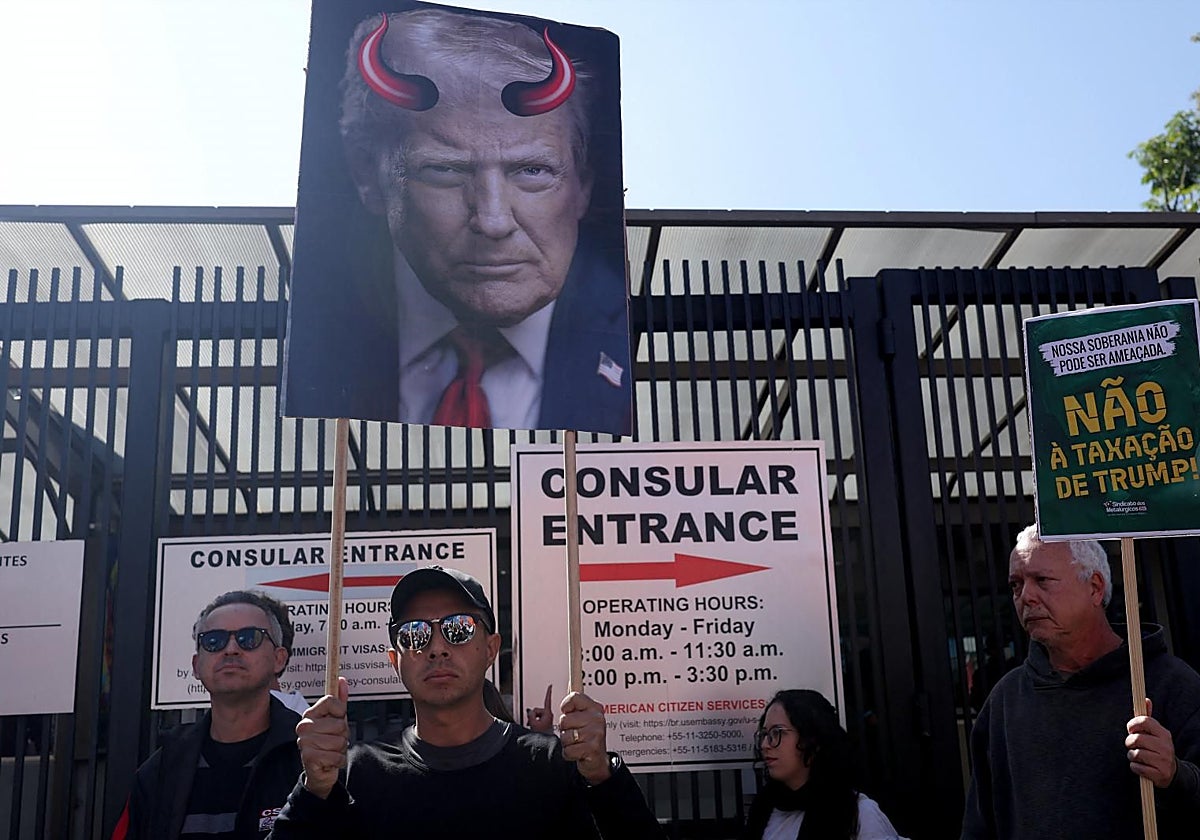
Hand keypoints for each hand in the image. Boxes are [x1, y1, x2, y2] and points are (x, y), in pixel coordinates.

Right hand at [296, 677, 350, 798]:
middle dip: (343, 736)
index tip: (338, 719)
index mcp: (310, 714)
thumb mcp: (337, 721)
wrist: (320, 772)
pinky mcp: (308, 756)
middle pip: (339, 724)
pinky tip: (330, 761)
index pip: (331, 701)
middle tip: (334, 741)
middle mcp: (304, 726)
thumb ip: (340, 701)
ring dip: (341, 749)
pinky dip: (338, 761)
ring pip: (339, 741)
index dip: (341, 711)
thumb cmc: (328, 743)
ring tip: (331, 751)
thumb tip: (342, 680)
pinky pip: (336, 755)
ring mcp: (304, 741)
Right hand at [526, 684, 554, 732]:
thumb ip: (531, 714)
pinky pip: (537, 719)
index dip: (548, 692)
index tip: (551, 685)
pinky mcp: (545, 723)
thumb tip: (530, 712)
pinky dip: (534, 722)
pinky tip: (534, 728)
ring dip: (533, 720)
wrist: (544, 745)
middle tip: (533, 723)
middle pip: (537, 709)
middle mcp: (548, 715)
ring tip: (534, 727)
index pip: (547, 700)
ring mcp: (547, 719)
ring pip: (536, 715)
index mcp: (548, 713)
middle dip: (533, 715)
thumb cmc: (543, 736)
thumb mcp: (533, 723)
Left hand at [558, 690, 611, 784]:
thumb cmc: (588, 738)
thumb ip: (576, 705)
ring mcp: (595, 733)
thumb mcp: (584, 718)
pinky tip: (578, 752)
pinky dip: (569, 754)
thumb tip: (570, 683)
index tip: (568, 712)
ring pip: (565, 736)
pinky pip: (568, 750)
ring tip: (577, 744)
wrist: (598, 761)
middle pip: (564, 719)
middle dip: (565, 730)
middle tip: (576, 733)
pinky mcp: (591, 749)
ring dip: (567, 743)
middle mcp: (597, 719)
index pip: (574, 697)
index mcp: (595, 708)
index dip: (565, 706)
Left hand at [1126, 698, 1177, 788]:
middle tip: (1132, 745)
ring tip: (1137, 756)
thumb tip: (1146, 699)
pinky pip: (1137, 768)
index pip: (1144, 721)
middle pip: (1137, 739)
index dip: (1132, 724)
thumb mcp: (1155, 733)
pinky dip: (1135, 767)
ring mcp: (1164, 761)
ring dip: (1131, 756)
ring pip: (1135, 754)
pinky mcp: (1160, 774)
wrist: (1172, 772)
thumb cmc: (1157, 749)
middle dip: (1129, 742)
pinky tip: (1141, 766)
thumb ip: (1148, 718)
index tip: (1131, 729)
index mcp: (1164, 733)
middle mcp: (1166, 746)